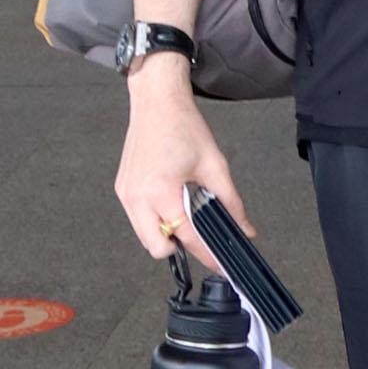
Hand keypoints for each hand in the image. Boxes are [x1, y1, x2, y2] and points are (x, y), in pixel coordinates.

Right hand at [115, 61, 254, 272]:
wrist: (156, 103)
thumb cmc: (184, 127)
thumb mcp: (215, 166)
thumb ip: (231, 202)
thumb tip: (244, 229)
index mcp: (161, 191)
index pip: (187, 236)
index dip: (207, 254)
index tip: (221, 265)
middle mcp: (137, 197)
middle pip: (158, 248)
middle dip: (181, 248)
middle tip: (202, 235)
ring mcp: (126, 194)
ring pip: (145, 237)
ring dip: (167, 235)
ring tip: (186, 213)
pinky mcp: (121, 190)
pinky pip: (138, 220)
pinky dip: (156, 220)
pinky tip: (172, 202)